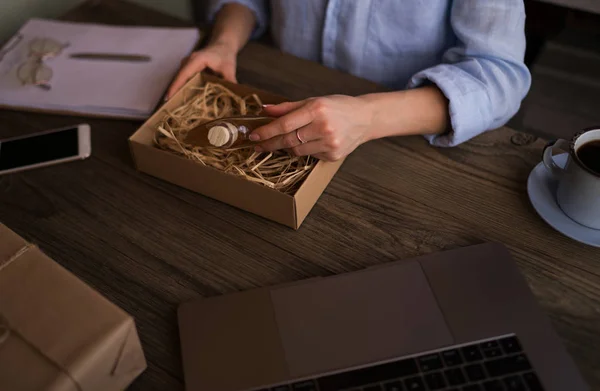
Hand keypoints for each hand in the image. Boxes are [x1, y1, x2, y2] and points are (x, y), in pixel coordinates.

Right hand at [165, 42, 237, 99]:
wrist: (223, 45)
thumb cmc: (225, 55)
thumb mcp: (229, 68)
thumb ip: (230, 80)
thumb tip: (234, 94)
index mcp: (197, 60)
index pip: (184, 74)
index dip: (176, 86)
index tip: (169, 97)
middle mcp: (188, 61)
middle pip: (179, 78)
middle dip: (174, 92)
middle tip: (170, 108)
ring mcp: (186, 64)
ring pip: (179, 79)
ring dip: (177, 91)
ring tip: (174, 106)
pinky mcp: (188, 68)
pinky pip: (183, 79)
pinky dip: (182, 88)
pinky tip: (182, 99)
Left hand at [251, 95, 373, 160]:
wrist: (365, 118)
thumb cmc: (338, 106)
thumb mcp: (313, 101)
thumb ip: (288, 107)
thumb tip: (265, 110)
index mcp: (317, 110)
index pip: (284, 124)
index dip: (266, 131)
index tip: (253, 135)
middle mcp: (323, 127)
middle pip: (288, 140)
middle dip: (270, 143)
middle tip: (258, 145)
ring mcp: (329, 144)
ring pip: (297, 151)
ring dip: (289, 146)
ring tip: (289, 140)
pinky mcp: (333, 155)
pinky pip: (310, 156)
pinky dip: (306, 149)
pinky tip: (313, 141)